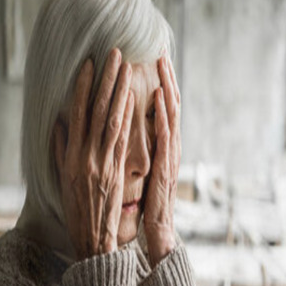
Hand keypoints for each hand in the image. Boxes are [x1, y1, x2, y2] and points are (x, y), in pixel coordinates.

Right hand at [54, 48, 134, 259]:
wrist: (91, 238)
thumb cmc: (76, 210)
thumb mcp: (62, 179)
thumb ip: (61, 150)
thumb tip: (61, 124)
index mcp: (70, 157)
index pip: (77, 115)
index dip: (84, 88)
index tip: (89, 64)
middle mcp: (85, 157)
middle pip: (97, 112)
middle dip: (107, 80)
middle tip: (115, 54)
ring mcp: (102, 164)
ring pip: (111, 121)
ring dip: (120, 91)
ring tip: (126, 68)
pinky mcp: (117, 173)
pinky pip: (122, 140)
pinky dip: (127, 117)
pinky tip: (132, 99)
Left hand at [143, 55, 181, 266]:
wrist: (159, 235)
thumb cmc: (146, 208)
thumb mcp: (136, 178)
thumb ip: (130, 155)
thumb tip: (116, 138)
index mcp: (159, 149)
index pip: (158, 111)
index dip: (155, 87)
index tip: (148, 64)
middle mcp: (167, 149)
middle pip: (168, 106)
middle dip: (165, 78)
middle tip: (160, 51)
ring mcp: (169, 158)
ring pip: (170, 116)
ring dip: (166, 87)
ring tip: (162, 63)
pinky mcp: (166, 169)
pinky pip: (166, 138)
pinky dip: (163, 116)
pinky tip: (159, 97)